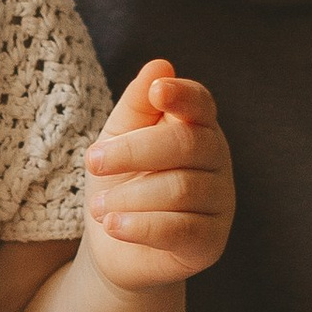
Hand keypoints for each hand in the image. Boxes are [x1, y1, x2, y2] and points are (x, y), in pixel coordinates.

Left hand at [81, 61, 233, 291]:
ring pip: (181, 189)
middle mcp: (217, 161)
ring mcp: (220, 203)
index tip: (157, 91)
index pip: (201, 104)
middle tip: (92, 162)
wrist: (115, 246)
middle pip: (186, 144)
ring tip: (98, 207)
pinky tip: (113, 225)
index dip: (182, 95)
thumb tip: (160, 64)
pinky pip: (180, 229)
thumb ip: (136, 105)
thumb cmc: (120, 182)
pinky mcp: (210, 243)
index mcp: (197, 128)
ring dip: (129, 196)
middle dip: (133, 151)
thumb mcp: (117, 138)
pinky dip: (140, 226)